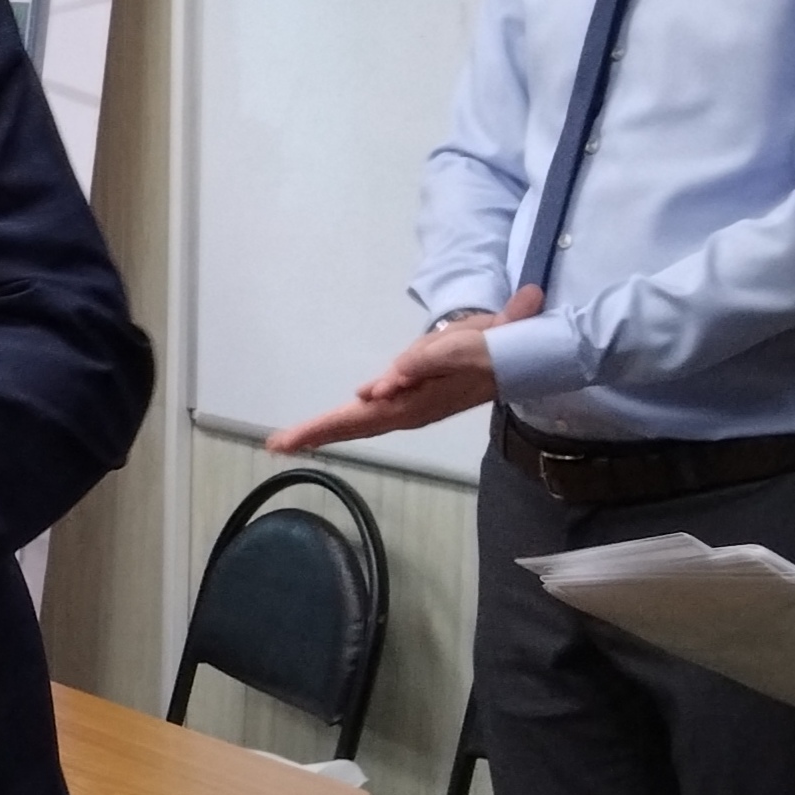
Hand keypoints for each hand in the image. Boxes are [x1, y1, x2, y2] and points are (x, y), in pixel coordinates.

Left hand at [269, 288, 538, 451]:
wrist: (518, 354)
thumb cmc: (486, 348)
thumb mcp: (454, 349)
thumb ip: (417, 364)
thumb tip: (379, 386)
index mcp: (409, 403)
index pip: (355, 420)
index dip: (320, 429)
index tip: (288, 441)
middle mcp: (405, 411)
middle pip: (351, 426)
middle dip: (313, 435)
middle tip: (276, 445)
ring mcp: (408, 406)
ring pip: (358, 422)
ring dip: (326, 430)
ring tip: (291, 439)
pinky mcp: (413, 397)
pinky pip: (370, 413)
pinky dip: (345, 421)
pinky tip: (329, 427)